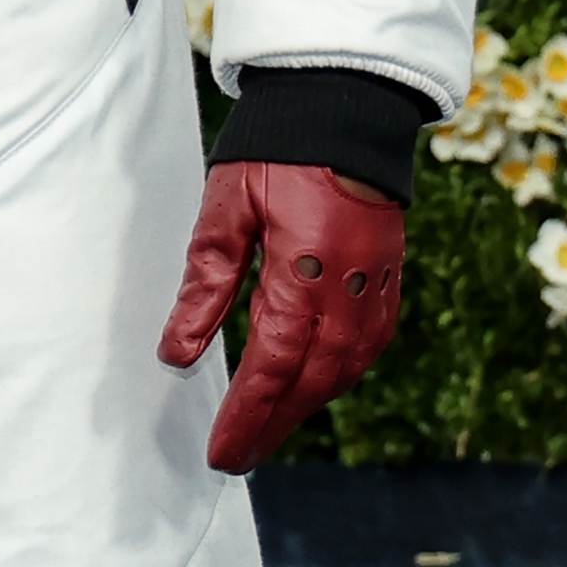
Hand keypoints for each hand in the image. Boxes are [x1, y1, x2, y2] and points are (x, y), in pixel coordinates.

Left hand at [159, 161, 406, 474]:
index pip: (272, 367)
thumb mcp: (226, 212)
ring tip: (265, 429)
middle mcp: (349, 292)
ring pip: (343, 371)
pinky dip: (338, 376)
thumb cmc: (277, 154)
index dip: (246, 416)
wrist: (347, 109)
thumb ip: (204, 286)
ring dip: (303, 405)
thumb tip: (177, 355)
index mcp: (304, 274)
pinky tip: (313, 386)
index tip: (220, 453)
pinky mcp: (390, 280)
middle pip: (309, 382)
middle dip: (271, 425)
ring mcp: (377, 288)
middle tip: (236, 458)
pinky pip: (367, 348)